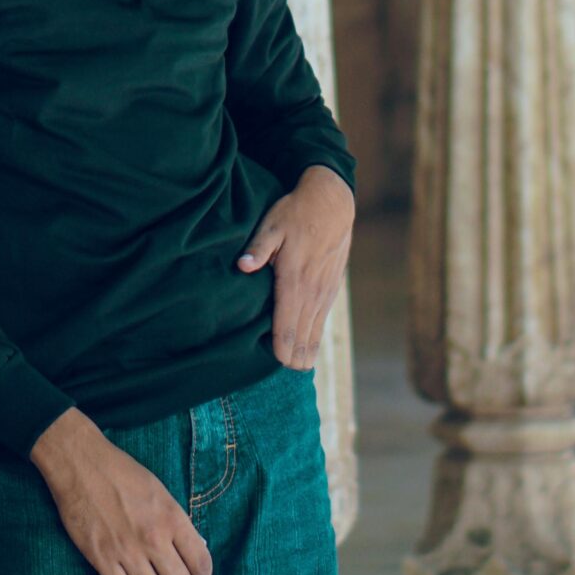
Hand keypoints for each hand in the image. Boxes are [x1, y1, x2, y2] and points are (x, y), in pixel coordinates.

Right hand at [28, 407, 212, 574]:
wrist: (82, 466)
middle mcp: (153, 538)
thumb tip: (187, 550)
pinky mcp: (101, 558)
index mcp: (172, 518)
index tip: (195, 574)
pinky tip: (123, 573)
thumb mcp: (160, 492)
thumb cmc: (123, 474)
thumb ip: (175, 523)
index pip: (201, 564)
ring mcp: (126, 551)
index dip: (201, 574)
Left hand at [237, 164, 354, 369]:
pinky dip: (317, 334)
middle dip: (295, 354)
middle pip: (304, 332)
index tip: (277, 363)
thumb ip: (258, 248)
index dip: (282, 346)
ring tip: (300, 368)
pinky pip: (323, 317)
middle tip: (286, 373)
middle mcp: (312, 289)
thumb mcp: (271, 224)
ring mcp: (325, 289)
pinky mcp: (332, 286)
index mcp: (294, 278)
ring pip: (316, 328)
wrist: (332, 202)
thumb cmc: (295, 212)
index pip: (288, 322)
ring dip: (308, 348)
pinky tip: (312, 346)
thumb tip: (242, 266)